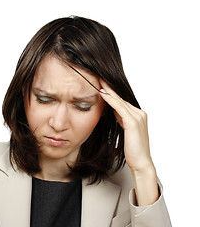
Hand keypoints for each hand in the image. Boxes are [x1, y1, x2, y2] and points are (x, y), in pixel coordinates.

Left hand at [99, 79, 158, 205]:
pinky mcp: (133, 123)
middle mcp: (139, 113)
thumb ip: (121, 119)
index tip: (101, 85)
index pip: (121, 101)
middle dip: (109, 88)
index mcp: (138, 115)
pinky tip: (103, 94)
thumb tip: (113, 110)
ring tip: (99, 82)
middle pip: (120, 98)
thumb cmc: (132, 149)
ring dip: (108, 91)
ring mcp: (137, 117)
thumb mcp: (125, 130)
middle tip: (98, 78)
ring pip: (120, 101)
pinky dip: (111, 100)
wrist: (141, 162)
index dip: (111, 93)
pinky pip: (119, 108)